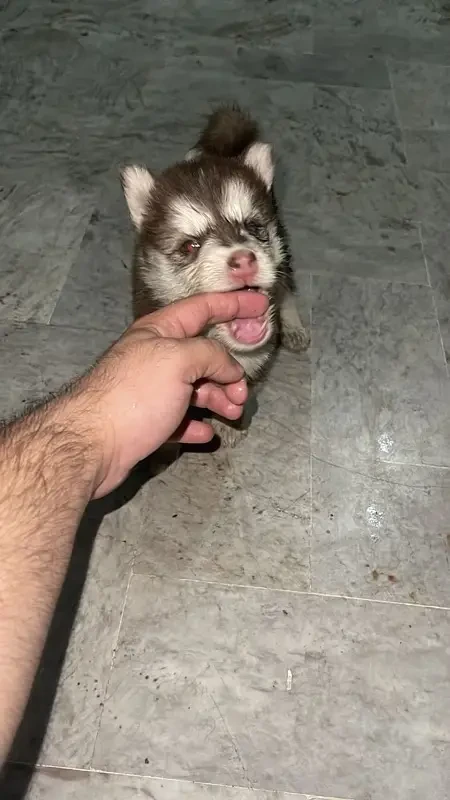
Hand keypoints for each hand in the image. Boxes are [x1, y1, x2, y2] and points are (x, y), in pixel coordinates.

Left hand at [68, 291, 267, 497]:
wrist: (91, 444)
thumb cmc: (134, 394)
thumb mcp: (178, 360)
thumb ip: (210, 354)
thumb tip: (230, 368)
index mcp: (159, 332)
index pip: (202, 308)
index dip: (233, 304)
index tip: (261, 305)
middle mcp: (154, 357)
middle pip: (203, 354)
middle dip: (230, 369)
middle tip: (244, 391)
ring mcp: (150, 391)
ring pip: (196, 389)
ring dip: (219, 399)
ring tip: (232, 414)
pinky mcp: (147, 423)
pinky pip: (180, 420)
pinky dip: (196, 425)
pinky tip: (206, 433)